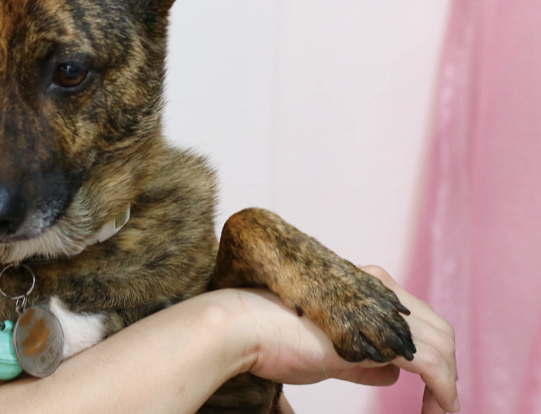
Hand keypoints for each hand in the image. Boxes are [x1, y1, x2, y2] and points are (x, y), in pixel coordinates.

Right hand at [221, 266, 457, 413]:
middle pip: (435, 328)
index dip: (425, 350)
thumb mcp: (325, 353)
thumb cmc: (269, 339)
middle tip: (437, 401)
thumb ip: (360, 363)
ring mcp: (381, 310)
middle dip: (445, 366)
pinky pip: (434, 365)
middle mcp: (377, 292)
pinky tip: (439, 410)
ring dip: (447, 382)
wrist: (243, 327)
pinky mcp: (382, 337)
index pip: (412, 317)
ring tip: (438, 410)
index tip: (422, 382)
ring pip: (441, 344)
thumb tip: (389, 373)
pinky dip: (444, 390)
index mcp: (361, 288)